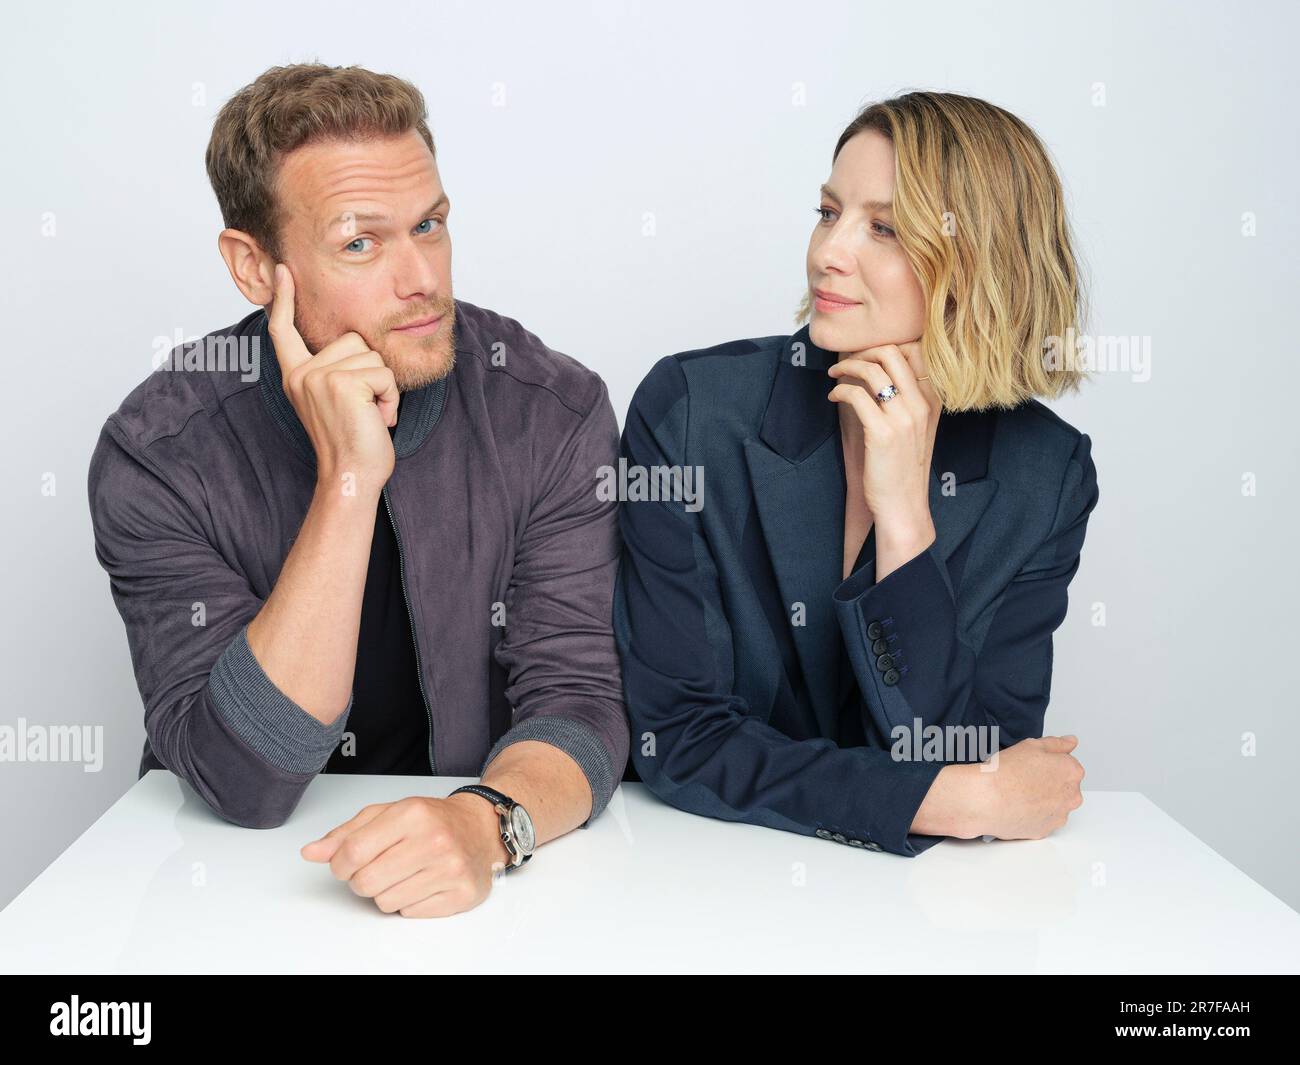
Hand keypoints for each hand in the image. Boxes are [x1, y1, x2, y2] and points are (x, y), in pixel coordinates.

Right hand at [268, 263, 398, 492]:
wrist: (351, 476)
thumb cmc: (352, 443)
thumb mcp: (335, 401)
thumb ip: (334, 372)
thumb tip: (355, 344)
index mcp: (296, 376)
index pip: (284, 331)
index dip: (284, 300)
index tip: (284, 271)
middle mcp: (302, 373)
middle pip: (353, 339)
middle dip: (371, 372)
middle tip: (363, 408)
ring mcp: (319, 376)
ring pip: (372, 355)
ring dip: (383, 387)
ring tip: (369, 414)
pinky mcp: (342, 382)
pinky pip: (384, 373)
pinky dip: (390, 397)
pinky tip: (376, 419)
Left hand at [300, 794, 511, 917]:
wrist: (482, 829)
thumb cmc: (432, 821)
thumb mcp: (388, 814)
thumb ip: (347, 833)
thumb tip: (311, 852)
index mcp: (412, 814)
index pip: (352, 853)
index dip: (340, 864)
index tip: (347, 863)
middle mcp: (433, 841)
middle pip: (365, 883)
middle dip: (363, 880)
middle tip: (380, 867)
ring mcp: (450, 869)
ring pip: (385, 903)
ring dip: (387, 892)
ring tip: (405, 873)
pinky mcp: (461, 894)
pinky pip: (410, 913)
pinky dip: (410, 902)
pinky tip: (423, 883)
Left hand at [826, 341, 940, 536]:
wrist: (904, 506)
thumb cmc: (903, 469)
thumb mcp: (916, 430)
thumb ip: (906, 401)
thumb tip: (878, 374)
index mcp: (932, 401)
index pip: (915, 351)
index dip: (885, 346)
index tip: (866, 356)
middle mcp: (922, 405)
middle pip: (892, 352)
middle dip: (863, 351)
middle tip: (847, 362)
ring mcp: (904, 418)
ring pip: (873, 370)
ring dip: (847, 368)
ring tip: (834, 376)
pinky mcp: (882, 433)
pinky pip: (856, 396)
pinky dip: (840, 391)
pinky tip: (834, 398)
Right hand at [973, 735, 1085, 839]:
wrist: (987, 799)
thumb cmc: (1006, 772)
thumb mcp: (1032, 745)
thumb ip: (1057, 743)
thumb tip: (1070, 742)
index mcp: (1071, 772)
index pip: (1068, 764)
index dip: (1048, 763)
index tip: (1033, 765)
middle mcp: (1072, 796)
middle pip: (1064, 786)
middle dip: (1049, 782)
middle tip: (1024, 778)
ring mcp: (1059, 815)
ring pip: (1054, 805)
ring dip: (1042, 800)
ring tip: (1019, 794)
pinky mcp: (1045, 830)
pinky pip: (1043, 820)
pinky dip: (1033, 814)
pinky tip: (1017, 806)